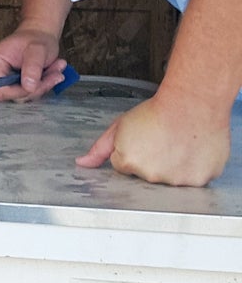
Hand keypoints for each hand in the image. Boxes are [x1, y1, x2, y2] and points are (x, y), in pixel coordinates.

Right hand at [0, 26, 67, 100]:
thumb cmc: (35, 39)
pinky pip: (26, 95)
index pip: (1, 91)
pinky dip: (41, 86)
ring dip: (42, 86)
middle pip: (12, 96)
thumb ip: (33, 66)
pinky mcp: (10, 86)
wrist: (39, 36)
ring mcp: (0, 82)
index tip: (41, 82)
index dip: (21, 91)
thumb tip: (29, 87)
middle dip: (37, 87)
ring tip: (56, 70)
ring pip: (22, 97)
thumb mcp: (38, 49)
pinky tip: (51, 74)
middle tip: (56, 74)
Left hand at [77, 93, 231, 185]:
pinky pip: (196, 179)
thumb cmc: (158, 111)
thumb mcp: (120, 126)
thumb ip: (99, 149)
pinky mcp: (200, 180)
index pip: (125, 166)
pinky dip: (196, 167)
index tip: (145, 139)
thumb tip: (81, 164)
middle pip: (148, 175)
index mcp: (128, 163)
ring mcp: (176, 180)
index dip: (134, 151)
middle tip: (163, 139)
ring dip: (176, 166)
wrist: (191, 101)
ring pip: (173, 179)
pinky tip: (194, 149)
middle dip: (154, 161)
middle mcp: (151, 176)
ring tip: (180, 143)